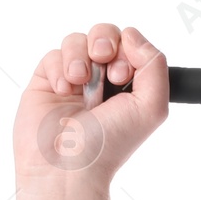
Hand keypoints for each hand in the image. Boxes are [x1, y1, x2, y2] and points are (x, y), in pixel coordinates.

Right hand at [13, 23, 168, 187]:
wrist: (67, 165)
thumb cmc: (109, 144)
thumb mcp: (151, 107)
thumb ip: (154, 66)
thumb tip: (132, 35)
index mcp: (129, 86)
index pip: (131, 45)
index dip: (129, 50)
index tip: (123, 76)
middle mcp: (102, 81)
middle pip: (105, 34)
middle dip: (105, 41)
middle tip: (104, 67)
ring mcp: (73, 80)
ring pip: (77, 40)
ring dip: (80, 55)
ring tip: (79, 82)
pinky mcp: (46, 81)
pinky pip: (52, 54)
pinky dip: (59, 67)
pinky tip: (63, 90)